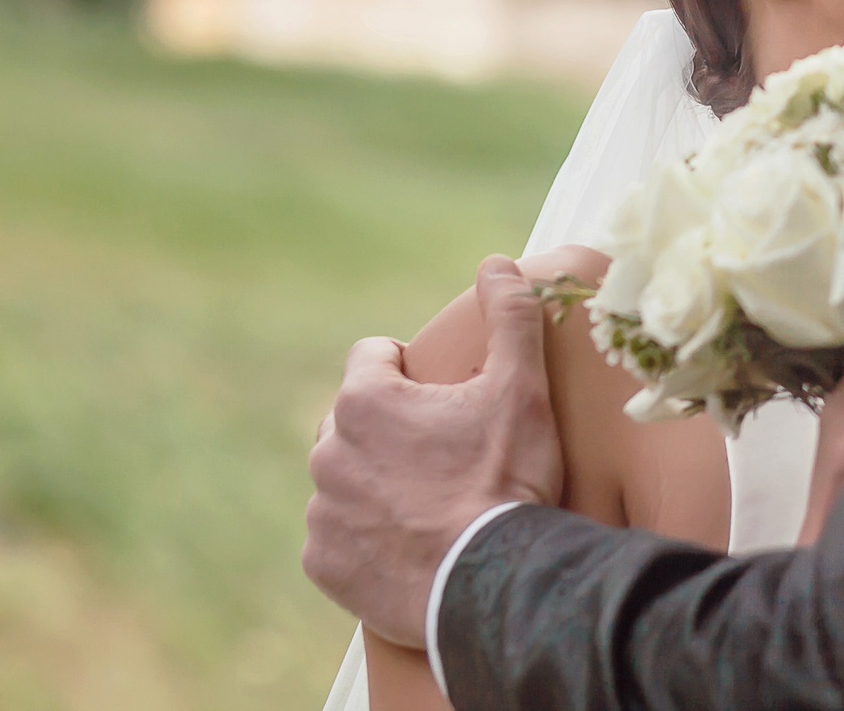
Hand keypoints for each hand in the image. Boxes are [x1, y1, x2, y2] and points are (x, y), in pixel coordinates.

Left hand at [303, 256, 563, 645]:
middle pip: (352, 418)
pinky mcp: (323, 562)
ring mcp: (322, 511)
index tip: (445, 398)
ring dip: (374, 482)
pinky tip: (407, 544)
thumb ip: (510, 316)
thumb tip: (496, 261)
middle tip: (443, 454)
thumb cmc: (505, 479)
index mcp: (366, 401)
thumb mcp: (522, 387)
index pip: (372, 356)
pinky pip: (336, 537)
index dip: (411, 369)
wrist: (491, 582)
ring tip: (428, 503)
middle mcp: (328, 451)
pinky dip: (364, 536)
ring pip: (342, 478)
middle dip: (389, 427)